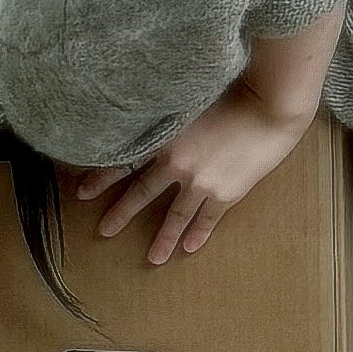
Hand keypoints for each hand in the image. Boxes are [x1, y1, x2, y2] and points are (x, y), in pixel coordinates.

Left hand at [71, 80, 315, 266]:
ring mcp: (201, 183)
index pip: (122, 161)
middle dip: (121, 214)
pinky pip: (207, 219)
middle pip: (141, 193)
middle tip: (103, 232)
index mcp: (164, 138)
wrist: (271, 107)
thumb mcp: (189, 99)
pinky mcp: (226, 193)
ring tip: (153, 259)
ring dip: (162, 239)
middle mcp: (177, 164)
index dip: (101, 178)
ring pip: (175, 215)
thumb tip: (150, 121)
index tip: (81, 193)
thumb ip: (168, 115)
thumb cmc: (233, 91)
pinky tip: (190, 248)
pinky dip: (198, 234)